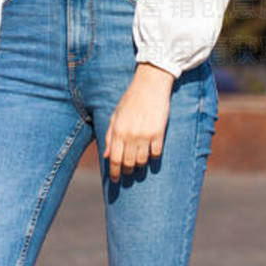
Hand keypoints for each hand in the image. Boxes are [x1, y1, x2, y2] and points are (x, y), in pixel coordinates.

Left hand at [103, 64, 174, 181]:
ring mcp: (145, 135)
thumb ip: (110, 136)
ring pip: (142, 161)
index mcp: (118, 131)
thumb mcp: (116, 116)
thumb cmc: (131, 99)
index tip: (115, 180)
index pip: (114, 159)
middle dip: (127, 171)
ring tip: (138, 165)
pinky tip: (152, 156)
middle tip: (127, 173)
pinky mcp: (158, 133)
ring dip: (140, 166)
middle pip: (128, 163)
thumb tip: (106, 155)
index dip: (114, 173)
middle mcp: (130, 135)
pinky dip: (153, 158)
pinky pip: (156, 154)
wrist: (150, 85)